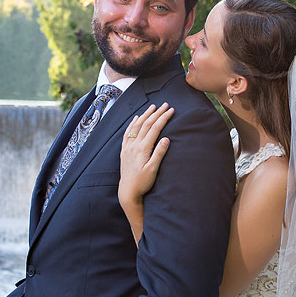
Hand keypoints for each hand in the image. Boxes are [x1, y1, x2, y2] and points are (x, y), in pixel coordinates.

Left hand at [119, 103, 173, 240]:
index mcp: (143, 149)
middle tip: (165, 104)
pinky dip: (132, 124)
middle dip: (156, 113)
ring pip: (136, 126)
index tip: (171, 110)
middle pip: (146, 124)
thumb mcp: (153, 170)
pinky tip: (136, 118)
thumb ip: (159, 153)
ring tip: (152, 107)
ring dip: (145, 115)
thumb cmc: (143, 182)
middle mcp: (134, 145)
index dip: (163, 118)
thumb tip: (166, 139)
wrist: (128, 191)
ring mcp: (128, 147)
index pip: (155, 129)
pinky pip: (127, 133)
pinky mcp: (124, 151)